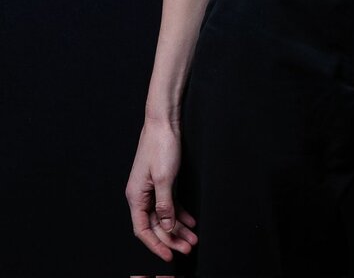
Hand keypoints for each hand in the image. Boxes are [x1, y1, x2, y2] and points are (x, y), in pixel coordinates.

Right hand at [125, 120, 197, 263]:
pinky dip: (180, 214)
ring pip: (165, 216)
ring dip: (179, 228)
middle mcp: (142, 195)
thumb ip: (165, 205)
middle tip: (188, 249)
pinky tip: (191, 222)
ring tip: (193, 239)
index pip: (142, 230)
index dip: (155, 244)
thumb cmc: (160, 145)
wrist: (164, 122)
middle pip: (156, 225)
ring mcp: (152, 189)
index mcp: (136, 196)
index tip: (169, 255)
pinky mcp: (163, 182)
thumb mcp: (165, 178)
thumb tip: (166, 227)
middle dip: (172, 239)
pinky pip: (170, 204)